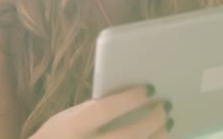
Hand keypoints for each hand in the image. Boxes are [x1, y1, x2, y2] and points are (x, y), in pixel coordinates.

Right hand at [30, 85, 172, 138]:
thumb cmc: (56, 138)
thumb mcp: (65, 119)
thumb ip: (92, 110)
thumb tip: (130, 98)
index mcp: (71, 129)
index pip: (105, 110)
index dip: (130, 99)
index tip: (150, 89)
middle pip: (128, 136)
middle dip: (152, 120)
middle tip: (166, 107)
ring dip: (157, 138)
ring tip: (167, 125)